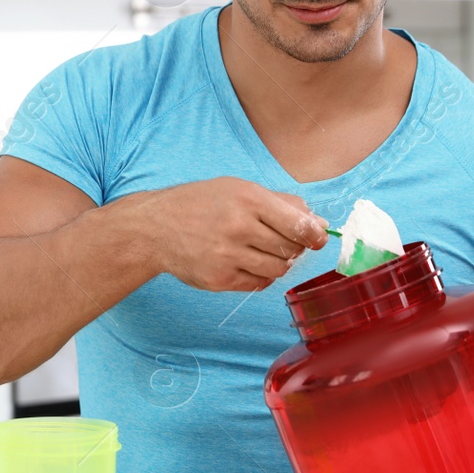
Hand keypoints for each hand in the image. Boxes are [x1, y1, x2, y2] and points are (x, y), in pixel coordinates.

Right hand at [140, 177, 327, 291]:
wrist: (155, 228)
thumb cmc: (200, 204)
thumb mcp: (238, 189)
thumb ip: (280, 204)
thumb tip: (318, 223)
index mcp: (248, 199)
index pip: (298, 224)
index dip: (314, 235)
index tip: (318, 239)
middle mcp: (238, 227)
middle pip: (290, 248)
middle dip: (293, 247)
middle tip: (280, 241)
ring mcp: (227, 255)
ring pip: (277, 269)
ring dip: (278, 263)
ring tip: (261, 251)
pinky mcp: (219, 278)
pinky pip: (258, 283)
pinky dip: (260, 275)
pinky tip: (247, 262)